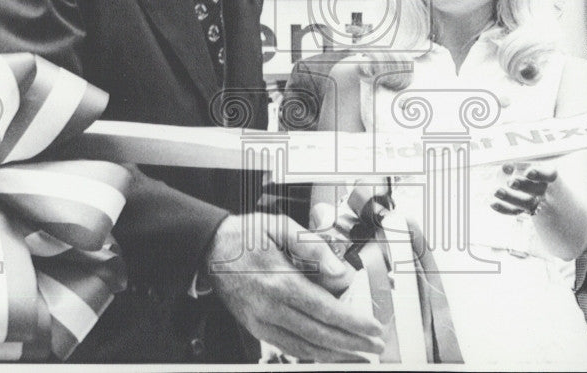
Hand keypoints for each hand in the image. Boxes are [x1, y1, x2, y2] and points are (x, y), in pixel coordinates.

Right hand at [204, 212, 384, 361]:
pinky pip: (288, 347)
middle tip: (375, 347)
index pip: (325, 310)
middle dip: (351, 344)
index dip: (353, 323)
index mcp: (280, 281)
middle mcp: (270, 307)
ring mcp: (261, 321)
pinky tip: (328, 354)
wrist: (211, 247)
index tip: (373, 328)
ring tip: (358, 357)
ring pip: (304, 347)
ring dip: (334, 355)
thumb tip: (340, 272)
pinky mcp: (255, 328)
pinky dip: (311, 354)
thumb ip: (314, 247)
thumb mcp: (282, 227)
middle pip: (319, 334)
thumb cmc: (247, 235)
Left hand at [491, 162, 557, 215]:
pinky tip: (493, 203)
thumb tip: (506, 167)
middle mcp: (542, 188)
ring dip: (511, 197)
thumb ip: (515, 163)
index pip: (550, 175)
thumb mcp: (520, 162)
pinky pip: (515, 211)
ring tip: (497, 191)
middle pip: (538, 190)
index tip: (528, 172)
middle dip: (524, 186)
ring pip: (527, 203)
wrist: (523, 183)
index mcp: (546, 173)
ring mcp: (534, 200)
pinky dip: (503, 208)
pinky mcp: (521, 208)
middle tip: (510, 182)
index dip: (540, 174)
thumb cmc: (522, 168)